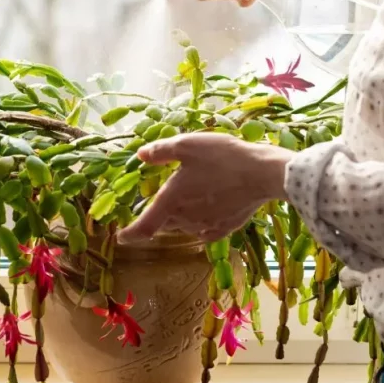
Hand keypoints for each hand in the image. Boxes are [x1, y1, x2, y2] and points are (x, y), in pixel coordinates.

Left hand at [118, 133, 294, 243]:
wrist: (263, 174)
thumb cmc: (223, 157)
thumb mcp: (187, 145)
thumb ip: (161, 151)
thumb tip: (140, 155)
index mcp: (171, 200)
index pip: (144, 226)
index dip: (130, 234)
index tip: (121, 237)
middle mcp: (185, 218)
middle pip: (164, 224)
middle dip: (158, 216)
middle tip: (163, 199)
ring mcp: (206, 226)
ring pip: (184, 226)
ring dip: (180, 217)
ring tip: (189, 197)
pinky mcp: (225, 228)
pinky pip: (204, 231)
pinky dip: (200, 223)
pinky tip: (207, 211)